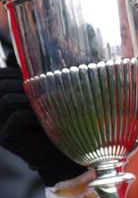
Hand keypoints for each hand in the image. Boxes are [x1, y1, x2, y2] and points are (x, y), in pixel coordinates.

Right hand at [0, 55, 85, 185]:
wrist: (71, 150)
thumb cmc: (65, 115)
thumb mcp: (49, 88)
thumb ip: (34, 71)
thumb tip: (19, 47)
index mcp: (4, 94)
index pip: (2, 73)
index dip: (21, 72)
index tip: (41, 78)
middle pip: (2, 83)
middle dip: (26, 83)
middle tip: (47, 93)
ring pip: (7, 98)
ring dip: (32, 99)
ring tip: (48, 107)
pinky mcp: (4, 138)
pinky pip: (16, 116)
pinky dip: (34, 116)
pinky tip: (46, 122)